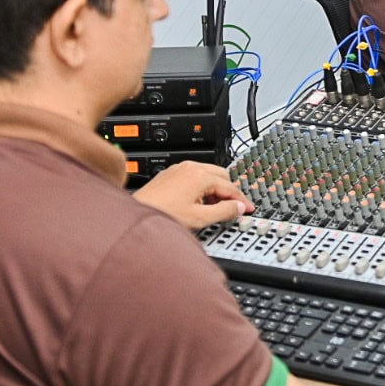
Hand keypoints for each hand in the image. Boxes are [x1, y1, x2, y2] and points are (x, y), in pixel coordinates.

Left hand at [134, 161, 252, 230]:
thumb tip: (239, 207)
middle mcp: (190, 167)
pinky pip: (195, 176)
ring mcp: (179, 169)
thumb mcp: (199, 218)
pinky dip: (202, 187)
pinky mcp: (171, 174)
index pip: (230, 186)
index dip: (241, 200)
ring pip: (208, 174)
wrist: (136, 215)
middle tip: (232, 208)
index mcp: (200, 175)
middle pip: (222, 176)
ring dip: (215, 189)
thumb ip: (224, 211)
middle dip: (229, 192)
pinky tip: (197, 202)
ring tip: (213, 208)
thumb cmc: (162, 215)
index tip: (248, 208)